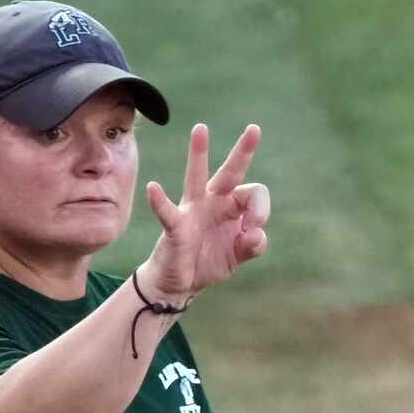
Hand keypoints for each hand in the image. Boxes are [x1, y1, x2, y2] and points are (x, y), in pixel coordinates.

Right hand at [137, 123, 270, 300]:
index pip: (254, 194)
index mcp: (232, 206)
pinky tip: (153, 188)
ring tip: (201, 129)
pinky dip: (159, 201)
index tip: (253, 233)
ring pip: (196, 178)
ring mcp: (192, 211)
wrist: (179, 283)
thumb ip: (253, 246)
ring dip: (199, 154)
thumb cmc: (208, 262)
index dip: (260, 211)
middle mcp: (213, 201)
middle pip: (230, 173)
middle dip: (243, 152)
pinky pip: (167, 211)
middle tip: (255, 129)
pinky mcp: (175, 227)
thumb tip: (256, 234)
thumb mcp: (237, 256)